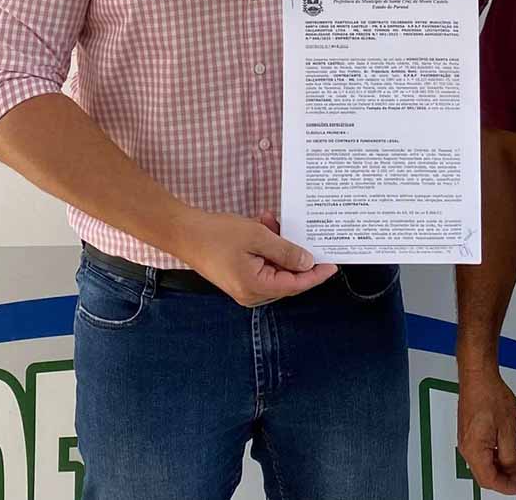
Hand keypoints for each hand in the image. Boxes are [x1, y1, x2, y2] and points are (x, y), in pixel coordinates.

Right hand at [179, 208, 337, 306]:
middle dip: (293, 251)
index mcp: (256, 288)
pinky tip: (263, 224)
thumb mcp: (258, 238)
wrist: (183, 232)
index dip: (316, 274)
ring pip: (274, 266)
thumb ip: (286, 251)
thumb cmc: (216, 235)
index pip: (296, 284)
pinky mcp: (238, 275)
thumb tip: (307, 263)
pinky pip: (262, 262)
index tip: (332, 264)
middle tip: (299, 229)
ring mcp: (243, 285)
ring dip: (278, 244)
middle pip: (286, 276)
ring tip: (272, 222)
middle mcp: (250, 293)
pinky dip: (266, 245)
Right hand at [457, 369, 515, 495]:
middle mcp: (466, 449)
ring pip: (482, 465)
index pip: (490, 481)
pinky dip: (494, 458)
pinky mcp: (468, 433)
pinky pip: (480, 454)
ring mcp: (465, 441)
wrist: (478, 375)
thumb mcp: (508, 430)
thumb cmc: (490, 395)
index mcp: (474, 451)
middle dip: (504, 480)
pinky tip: (505, 452)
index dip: (508, 488)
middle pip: (484, 476)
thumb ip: (511, 457)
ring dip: (500, 469)